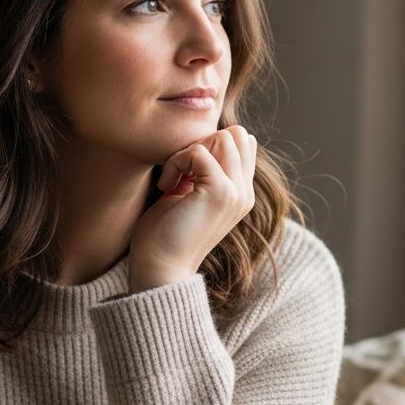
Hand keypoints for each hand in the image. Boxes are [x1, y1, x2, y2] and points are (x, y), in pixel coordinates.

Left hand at [127, 125, 257, 291]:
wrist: (159, 270)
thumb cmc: (164, 235)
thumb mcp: (189, 196)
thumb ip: (201, 171)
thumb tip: (198, 141)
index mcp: (240, 194)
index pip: (241, 142)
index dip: (210, 145)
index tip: (185, 171)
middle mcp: (245, 193)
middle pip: (237, 134)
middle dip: (203, 142)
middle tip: (179, 171)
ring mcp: (237, 193)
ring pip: (224, 137)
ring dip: (189, 151)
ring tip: (173, 179)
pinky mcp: (221, 193)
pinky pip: (199, 151)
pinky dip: (176, 161)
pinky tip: (166, 186)